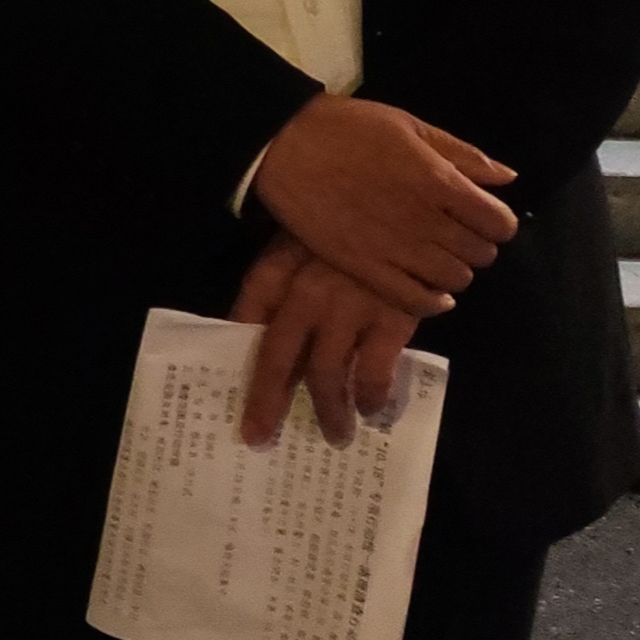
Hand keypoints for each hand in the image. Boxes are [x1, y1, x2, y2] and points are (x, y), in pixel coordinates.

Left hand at [232, 234, 417, 448]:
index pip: (247, 317)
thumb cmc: (351, 227)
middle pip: (277, 358)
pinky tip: (373, 409)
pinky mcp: (390, 318)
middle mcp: (305, 292)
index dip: (237, 351)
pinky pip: (373, 372)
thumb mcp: (304, 241)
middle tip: (260, 436)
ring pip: (326, 375)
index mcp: (278, 268)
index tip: (228, 384)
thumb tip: (257, 333)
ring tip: (334, 435)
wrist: (411, 204)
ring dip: (328, 412)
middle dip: (267, 402)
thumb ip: (283, 283)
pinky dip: (372, 397)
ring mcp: (347, 306)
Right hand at [249, 94, 516, 316]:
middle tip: (453, 233)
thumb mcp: (407, 125)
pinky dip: (431, 300)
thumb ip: (461, 154)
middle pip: (480, 254)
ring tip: (434, 256)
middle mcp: (425, 221)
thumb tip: (508, 178)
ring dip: (452, 270)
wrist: (281, 144)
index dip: (496, 221)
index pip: (500, 222)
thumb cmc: (346, 128)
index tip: (480, 215)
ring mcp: (395, 249)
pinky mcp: (366, 269)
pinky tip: (428, 288)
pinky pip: (416, 301)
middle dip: (474, 244)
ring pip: (454, 280)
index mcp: (439, 181)